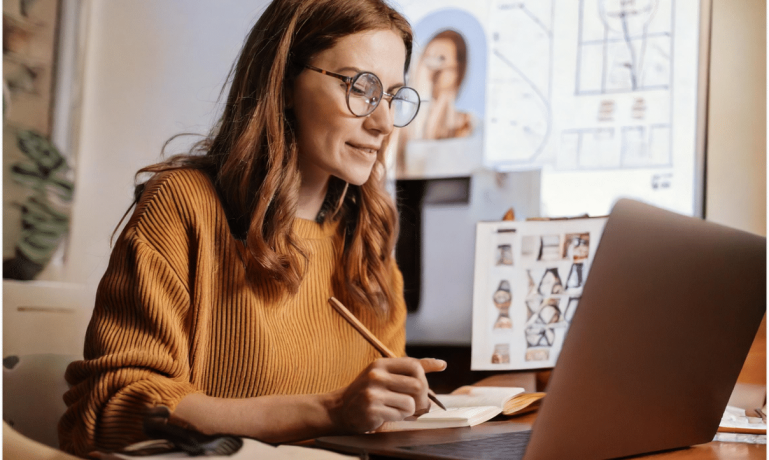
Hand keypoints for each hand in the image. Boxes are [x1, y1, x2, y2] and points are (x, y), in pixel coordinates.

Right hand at [327, 357, 446, 432]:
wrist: (341, 409)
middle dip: (422, 398)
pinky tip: (388, 414)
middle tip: (416, 404)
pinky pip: (400, 415)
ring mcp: (373, 393)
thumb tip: (442, 364)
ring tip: (398, 409)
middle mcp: (376, 376)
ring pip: (411, 403)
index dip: (423, 379)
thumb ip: (412, 368)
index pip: (415, 366)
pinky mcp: (372, 410)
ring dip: (409, 410)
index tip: (420, 388)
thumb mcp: (385, 374)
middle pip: (418, 385)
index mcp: (381, 364)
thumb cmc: (368, 390)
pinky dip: (399, 417)